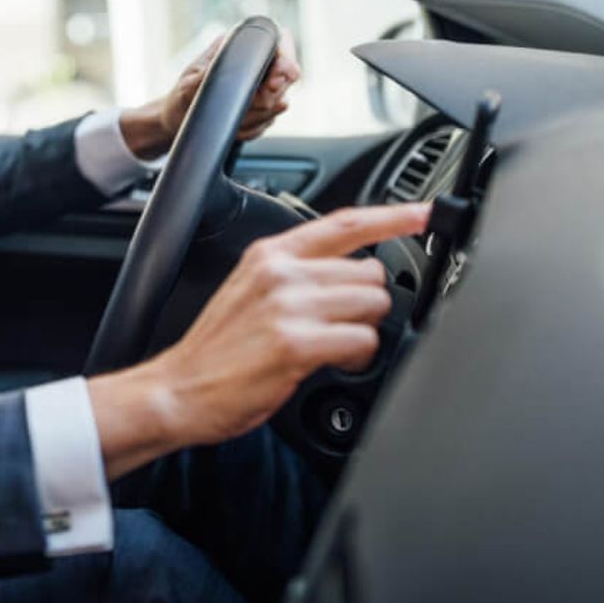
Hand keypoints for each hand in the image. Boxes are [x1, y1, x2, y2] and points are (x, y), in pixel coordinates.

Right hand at [87, 202, 430, 479]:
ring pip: (373, 303)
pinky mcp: (296, 344)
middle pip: (370, 272)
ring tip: (333, 348)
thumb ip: (296, 274)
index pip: (344, 223)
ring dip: (364, 330)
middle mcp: (281, 272)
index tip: (425, 213)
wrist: (179, 389)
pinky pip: (363, 340)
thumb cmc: (217, 350)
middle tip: (340, 327)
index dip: (392, 216)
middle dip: (367, 304)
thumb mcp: (250, 291)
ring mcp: (288, 306)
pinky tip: (333, 363)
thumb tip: (349, 275)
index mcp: (270, 254)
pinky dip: (358, 357)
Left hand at [119, 31, 301, 158]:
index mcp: (240, 45)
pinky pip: (269, 121)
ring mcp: (263, 86)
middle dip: (267, 97)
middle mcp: (255, 62)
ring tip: (229, 118)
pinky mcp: (264, 109)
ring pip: (279, 103)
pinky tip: (232, 127)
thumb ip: (216, 74)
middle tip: (245, 107)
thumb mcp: (191, 85)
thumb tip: (239, 65)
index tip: (274, 83)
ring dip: (254, 117)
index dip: (285, 62)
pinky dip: (251, 129)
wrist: (178, 122)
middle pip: (286, 76)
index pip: (279, 43)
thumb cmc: (182, 98)